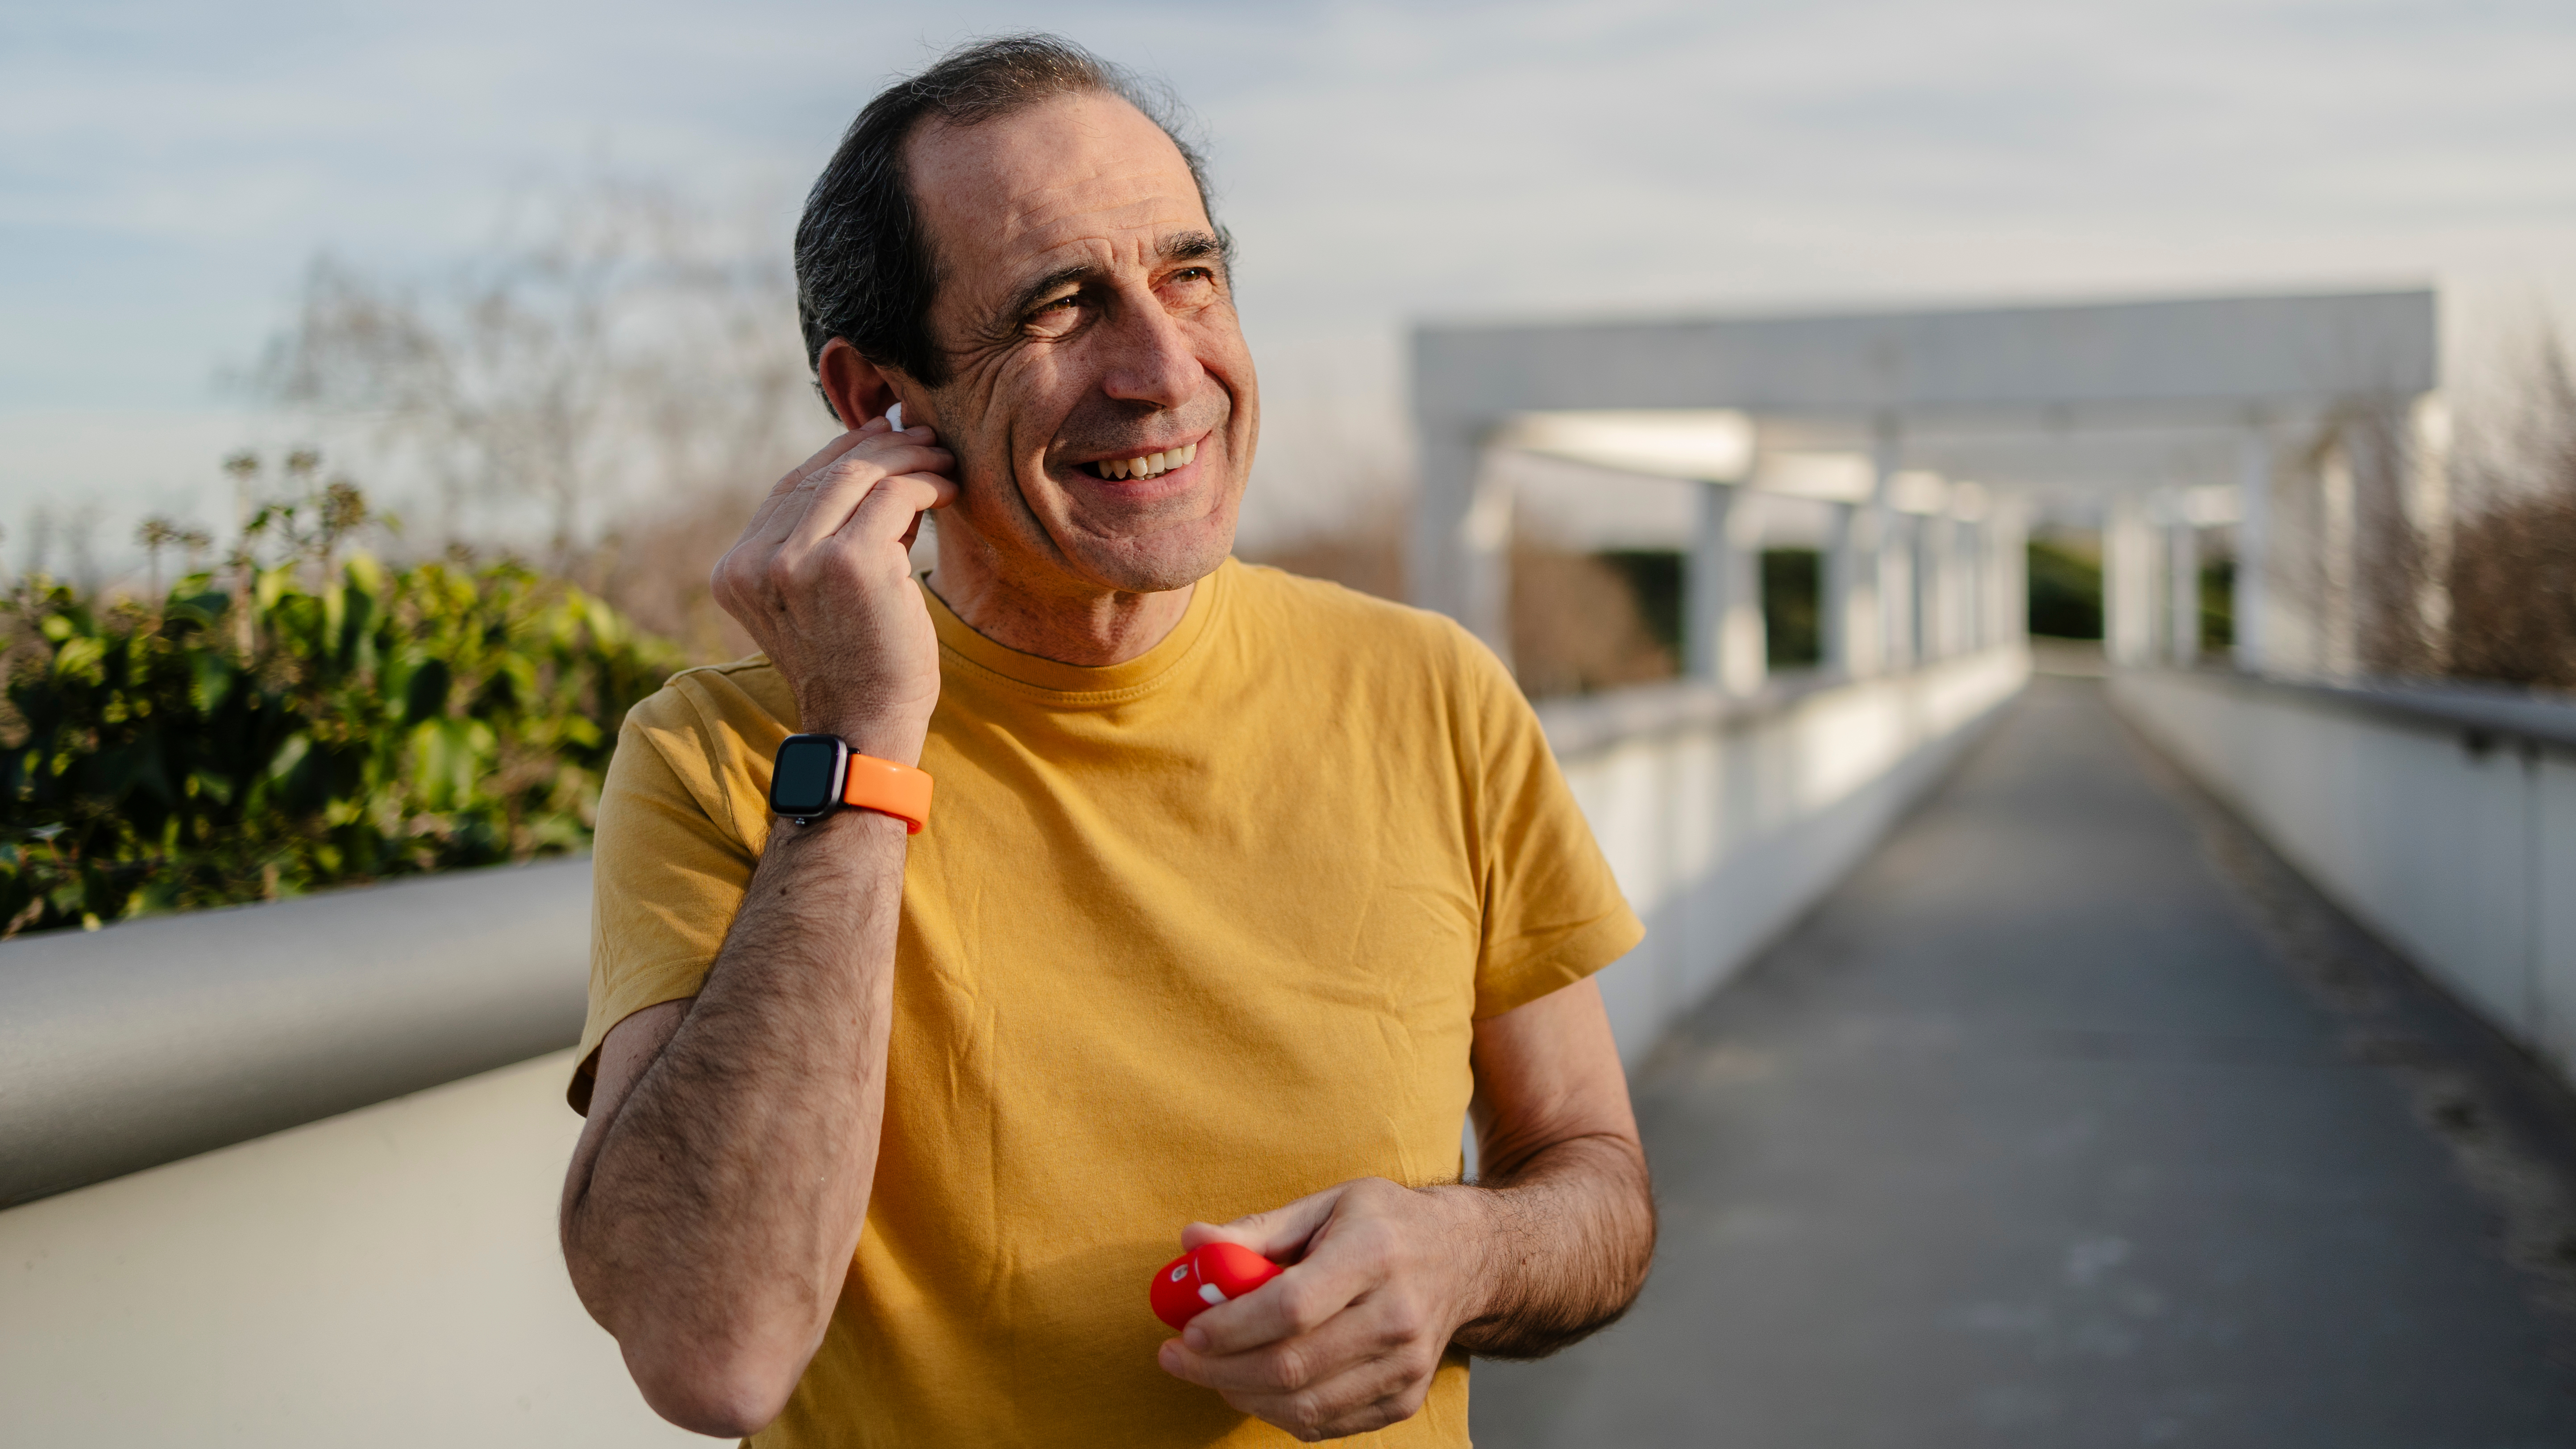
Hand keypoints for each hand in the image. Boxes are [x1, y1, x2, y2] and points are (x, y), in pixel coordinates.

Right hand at [712, 418, 956, 762]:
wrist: (867, 728)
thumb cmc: (856, 665)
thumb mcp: (817, 597)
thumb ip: (823, 537)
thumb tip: (874, 459)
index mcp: (736, 570)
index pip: (790, 488)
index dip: (839, 454)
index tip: (881, 435)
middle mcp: (756, 562)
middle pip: (824, 475)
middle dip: (880, 449)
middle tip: (922, 440)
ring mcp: (798, 562)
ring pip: (860, 476)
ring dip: (908, 460)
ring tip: (941, 460)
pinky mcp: (850, 563)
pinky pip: (894, 496)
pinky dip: (927, 484)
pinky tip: (950, 489)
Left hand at [1156, 1178, 1488, 1442]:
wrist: (1465, 1258)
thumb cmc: (1384, 1225)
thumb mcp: (1326, 1205)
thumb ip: (1257, 1230)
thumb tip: (1191, 1242)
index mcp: (1374, 1254)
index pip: (1291, 1307)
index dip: (1230, 1327)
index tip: (1187, 1329)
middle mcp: (1396, 1315)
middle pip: (1291, 1366)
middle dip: (1217, 1369)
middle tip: (1176, 1357)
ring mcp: (1405, 1366)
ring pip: (1303, 1406)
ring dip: (1240, 1394)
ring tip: (1209, 1370)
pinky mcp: (1405, 1398)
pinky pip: (1325, 1424)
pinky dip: (1277, 1412)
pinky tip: (1254, 1385)